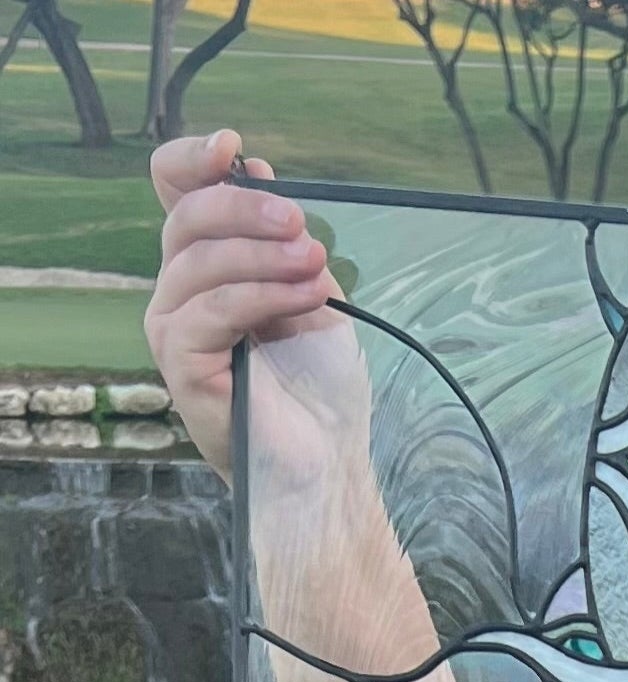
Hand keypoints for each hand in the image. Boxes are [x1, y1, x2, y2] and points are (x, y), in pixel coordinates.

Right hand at [146, 128, 351, 479]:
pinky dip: (263, 295)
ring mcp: (173, 326)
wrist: (327, 459)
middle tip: (299, 223)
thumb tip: (258, 172)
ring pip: (201, 263)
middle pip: (187, 219)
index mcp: (207, 265)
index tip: (231, 148)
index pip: (175, 193)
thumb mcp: (312, 295)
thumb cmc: (317, 385)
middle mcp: (179, 289)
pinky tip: (306, 296)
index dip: (192, 162)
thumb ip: (287, 241)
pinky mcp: (181, 362)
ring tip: (314, 264)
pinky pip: (213, 310)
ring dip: (264, 256)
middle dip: (245, 209)